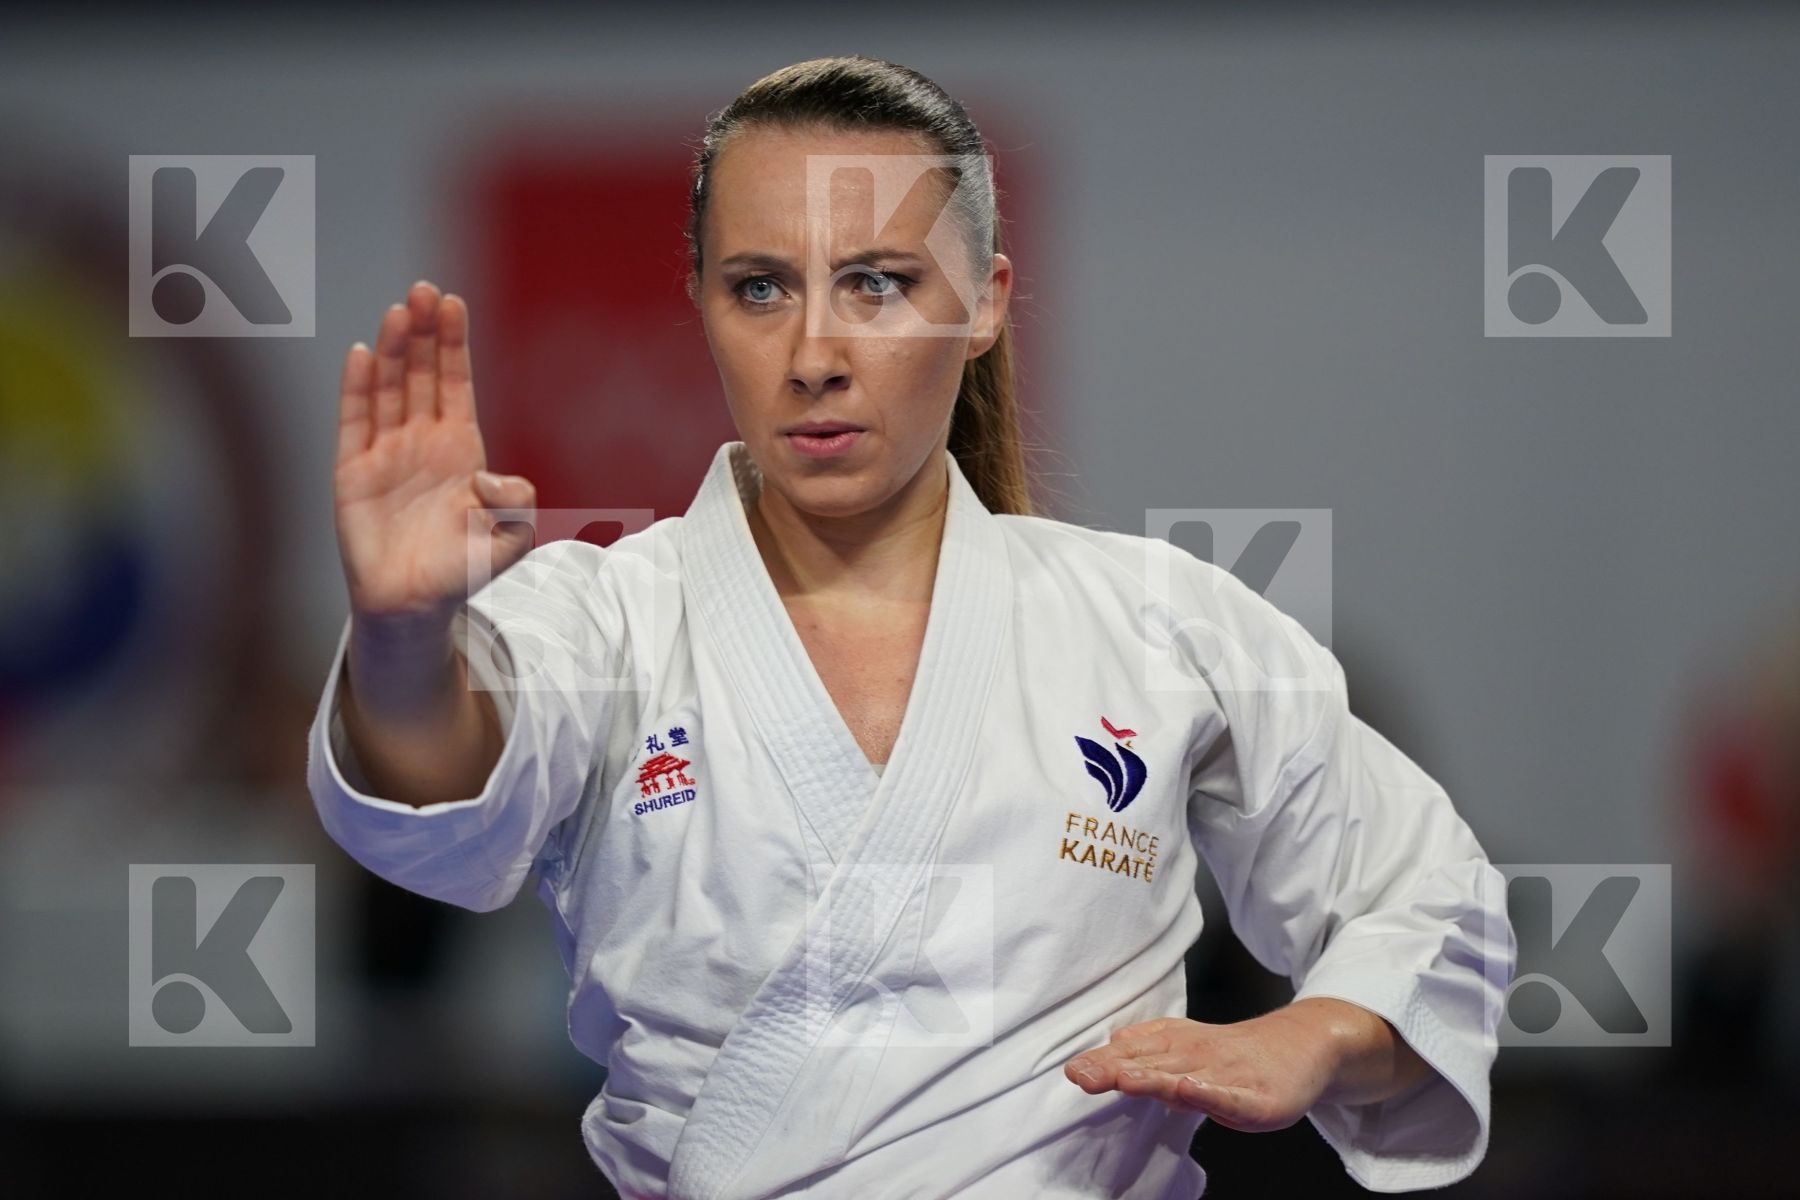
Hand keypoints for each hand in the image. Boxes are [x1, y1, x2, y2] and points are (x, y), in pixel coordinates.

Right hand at [334, 281, 536, 625]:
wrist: (415, 606)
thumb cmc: (463, 571)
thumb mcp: (512, 538)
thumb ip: (517, 505)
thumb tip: (488, 477)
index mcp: (460, 448)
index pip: (455, 382)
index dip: (453, 344)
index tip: (454, 303)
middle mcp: (421, 441)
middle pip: (421, 374)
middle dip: (424, 332)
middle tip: (425, 290)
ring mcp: (385, 452)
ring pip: (388, 388)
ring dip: (393, 350)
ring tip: (399, 312)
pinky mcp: (352, 471)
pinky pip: (353, 421)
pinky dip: (357, 388)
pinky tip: (363, 353)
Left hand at [1062, 1007, 1342, 1132]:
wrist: (1300, 1045)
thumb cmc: (1237, 1052)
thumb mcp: (1188, 1045)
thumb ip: (1149, 1049)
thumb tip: (1111, 1043)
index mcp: (1176, 1047)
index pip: (1133, 1057)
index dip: (1103, 1063)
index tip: (1073, 1070)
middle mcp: (1196, 1057)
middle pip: (1152, 1065)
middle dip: (1115, 1071)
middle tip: (1082, 1074)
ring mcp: (1226, 1075)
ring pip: (1185, 1077)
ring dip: (1154, 1078)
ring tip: (1125, 1080)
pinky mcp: (1256, 1097)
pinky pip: (1230, 1096)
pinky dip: (1210, 1093)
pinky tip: (1191, 1089)